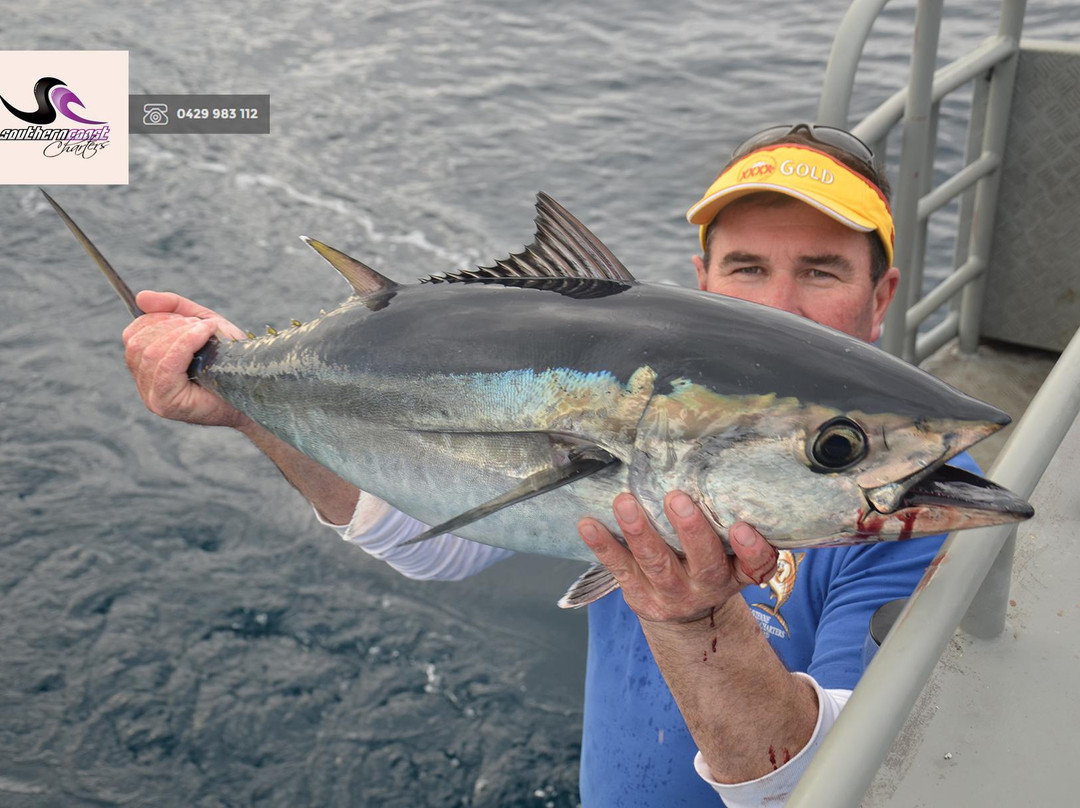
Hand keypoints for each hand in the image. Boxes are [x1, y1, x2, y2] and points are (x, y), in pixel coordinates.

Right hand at [122, 290, 249, 427]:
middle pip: (138, 343)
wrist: (255, 391)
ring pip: (151, 352)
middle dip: (170, 325)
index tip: (187, 318)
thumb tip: (141, 297)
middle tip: (200, 325)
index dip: (155, 318)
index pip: (132, 335)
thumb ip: (173, 309)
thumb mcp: (201, 325)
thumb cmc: (230, 361)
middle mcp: (145, 386)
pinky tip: (206, 334)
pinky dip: (186, 342)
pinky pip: (166, 366)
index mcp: (148, 368)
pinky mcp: (166, 404)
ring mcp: (152, 398)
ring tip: (206, 331)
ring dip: (181, 332)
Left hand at [577, 491, 778, 624]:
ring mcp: (671, 595)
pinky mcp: (640, 595)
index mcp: (736, 573)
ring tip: (624, 503)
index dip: (752, 549)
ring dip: (639, 532)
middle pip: (704, 563)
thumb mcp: (732, 556)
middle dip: (690, 530)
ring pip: (657, 564)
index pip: (755, 565)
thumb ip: (732, 529)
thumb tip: (721, 470)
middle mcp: (707, 587)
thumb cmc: (712, 566)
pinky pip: (620, 569)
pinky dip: (603, 546)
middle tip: (676, 498)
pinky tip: (588, 525)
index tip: (742, 526)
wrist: (689, 617)